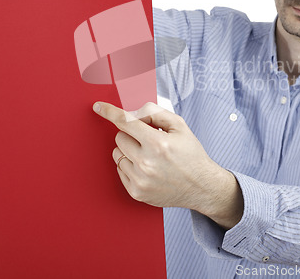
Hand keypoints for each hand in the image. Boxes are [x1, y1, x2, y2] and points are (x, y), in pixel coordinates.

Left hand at [93, 101, 243, 229]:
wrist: (201, 186)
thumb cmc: (191, 154)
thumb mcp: (180, 126)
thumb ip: (156, 113)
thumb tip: (134, 113)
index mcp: (158, 143)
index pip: (126, 122)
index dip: (110, 112)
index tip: (98, 107)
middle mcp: (147, 163)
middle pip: (120, 138)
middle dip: (131, 135)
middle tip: (148, 140)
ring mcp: (140, 180)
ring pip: (117, 154)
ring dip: (129, 150)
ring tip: (148, 155)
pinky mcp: (137, 192)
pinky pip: (120, 170)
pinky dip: (130, 166)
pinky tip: (147, 168)